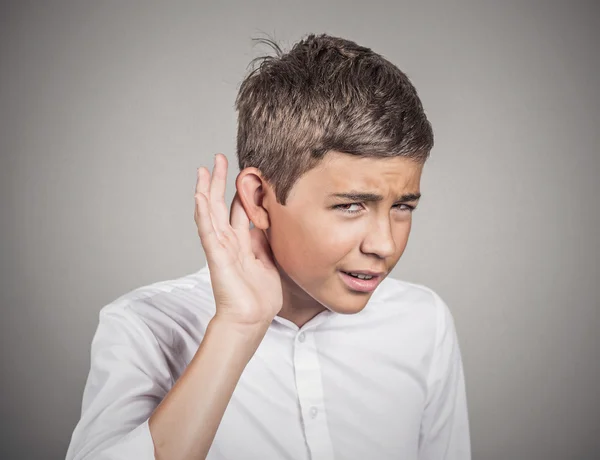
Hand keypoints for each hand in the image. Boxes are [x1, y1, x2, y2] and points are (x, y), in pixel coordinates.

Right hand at [194, 153, 282, 329]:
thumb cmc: (260, 296)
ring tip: (204, 168)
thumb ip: (264, 241)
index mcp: (242, 242)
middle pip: (221, 204)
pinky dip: (202, 213)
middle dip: (220, 181)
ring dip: (206, 189)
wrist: (252, 319)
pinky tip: (199, 195)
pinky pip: (207, 231)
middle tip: (219, 158)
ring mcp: (220, 247)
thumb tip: (267, 222)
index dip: (241, 190)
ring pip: (210, 212)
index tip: (246, 170)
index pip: (239, 209)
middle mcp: (229, 241)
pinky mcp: (216, 255)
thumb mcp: (269, 261)